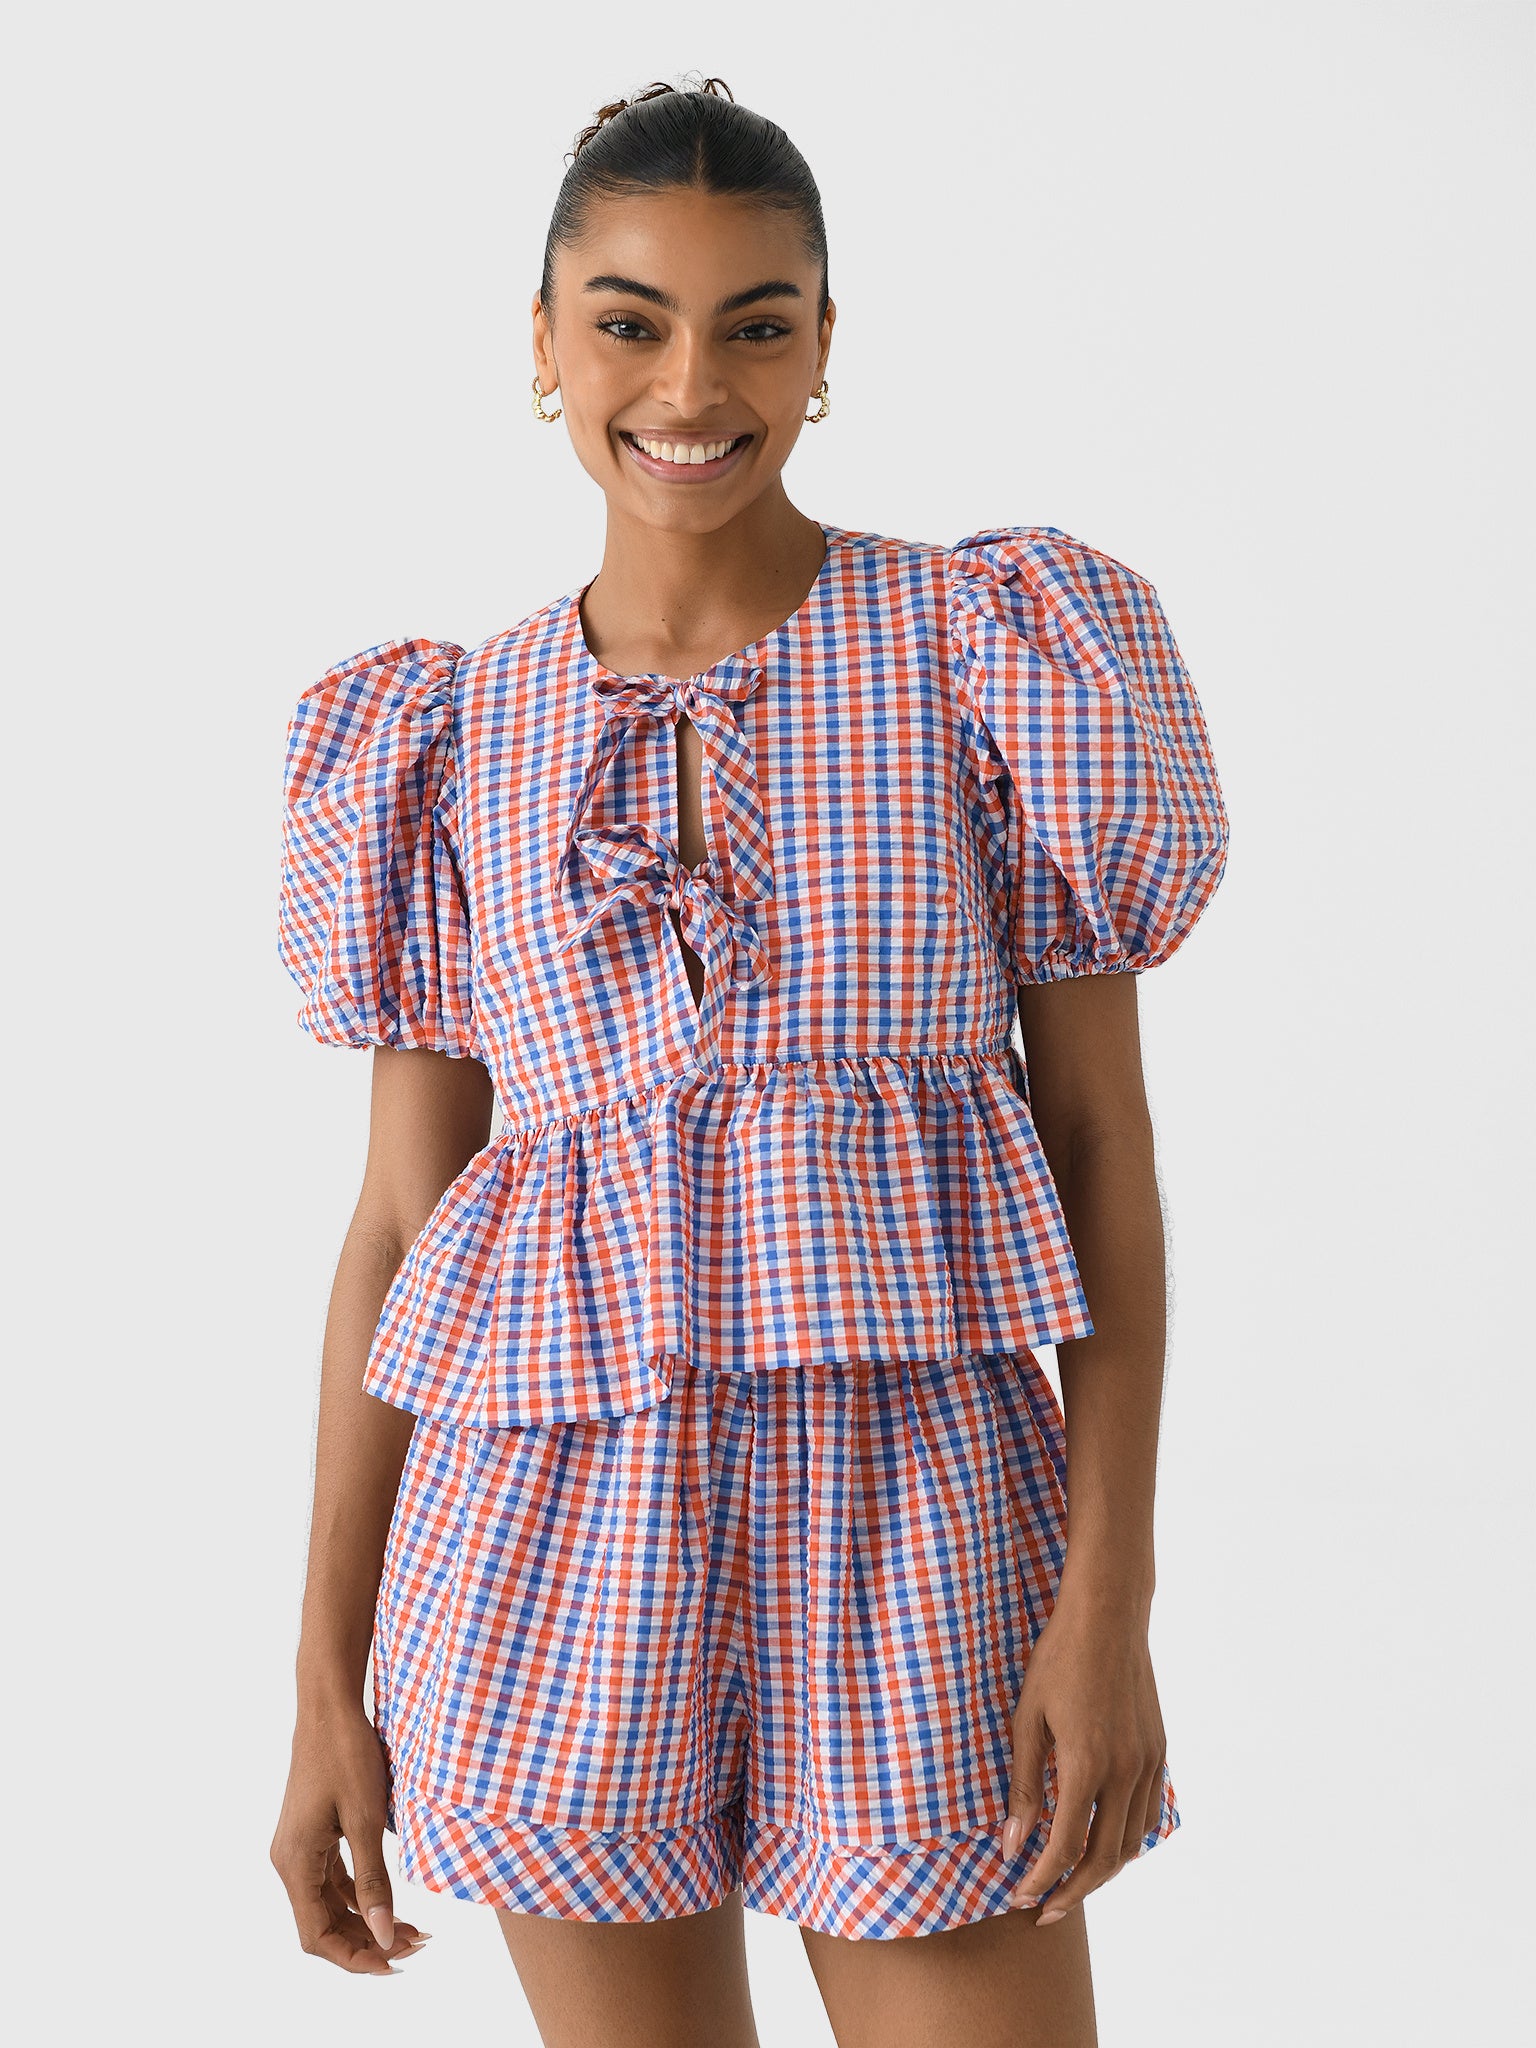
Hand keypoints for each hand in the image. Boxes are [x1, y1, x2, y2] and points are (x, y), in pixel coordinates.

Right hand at [270, 1699, 432, 1974]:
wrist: (330, 1706)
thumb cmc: (347, 1754)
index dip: (355, 1957)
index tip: (395, 1964)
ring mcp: (299, 1847)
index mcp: (295, 1863)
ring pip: (328, 1903)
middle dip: (367, 1940)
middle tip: (417, 1943)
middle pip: (322, 1924)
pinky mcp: (312, 1833)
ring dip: (365, 1920)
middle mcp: (290, 1861)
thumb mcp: (365, 1819)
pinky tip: (389, 1899)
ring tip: (413, 1927)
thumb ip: (373, 1881)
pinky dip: (359, 1894)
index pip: (318, 1935)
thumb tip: (384, 1936)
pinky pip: (332, 1878)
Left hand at [998, 1583, 1169, 1925]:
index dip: (1040, 1881)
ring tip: (1070, 1883)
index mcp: (1086, 1765)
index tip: (1019, 1897)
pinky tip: (1103, 1841)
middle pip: (1103, 1859)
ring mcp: (1147, 1764)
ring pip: (1131, 1844)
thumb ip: (1022, 1785)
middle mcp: (1124, 1772)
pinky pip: (1147, 1815)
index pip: (1064, 1847)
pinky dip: (1126, 1841)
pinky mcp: (1158, 1752)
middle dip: (1072, 1892)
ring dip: (1101, 1873)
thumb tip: (1012, 1844)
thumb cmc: (1058, 1660)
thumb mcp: (1027, 1719)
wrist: (1109, 1617)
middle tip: (1043, 1911)